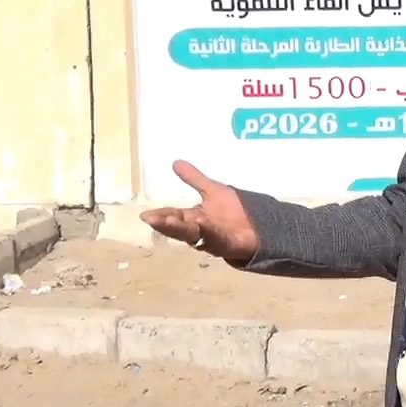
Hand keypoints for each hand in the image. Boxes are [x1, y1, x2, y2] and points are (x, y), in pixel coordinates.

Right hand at [139, 160, 258, 260]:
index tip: (145, 215)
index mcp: (194, 218)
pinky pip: (215, 238)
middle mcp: (199, 229)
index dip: (161, 215)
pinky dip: (208, 232)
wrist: (259, 225)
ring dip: (180, 229)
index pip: (174, 215)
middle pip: (179, 227)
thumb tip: (175, 162)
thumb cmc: (235, 211)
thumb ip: (194, 179)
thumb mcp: (213, 190)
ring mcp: (212, 238)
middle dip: (166, 224)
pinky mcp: (226, 244)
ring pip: (192, 235)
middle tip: (150, 219)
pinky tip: (202, 224)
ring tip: (168, 222)